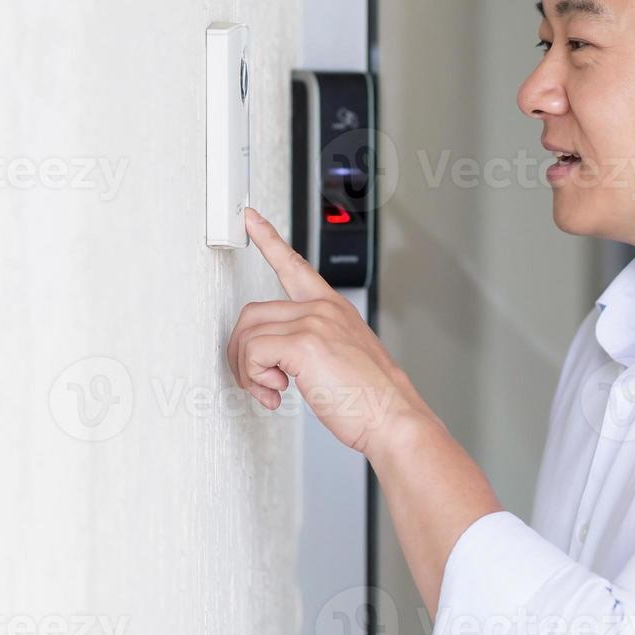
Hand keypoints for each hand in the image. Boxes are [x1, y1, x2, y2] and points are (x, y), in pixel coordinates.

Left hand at [226, 206, 428, 455]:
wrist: (392, 416)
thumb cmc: (371, 397)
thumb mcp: (344, 358)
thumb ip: (313, 344)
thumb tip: (274, 360)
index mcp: (333, 309)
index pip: (295, 266)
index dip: (269, 240)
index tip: (251, 218)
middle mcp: (323, 309)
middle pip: (252, 314)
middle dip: (242, 353)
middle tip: (259, 381)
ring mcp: (314, 322)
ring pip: (248, 335)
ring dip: (248, 371)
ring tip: (272, 391)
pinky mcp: (303, 342)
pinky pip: (252, 354)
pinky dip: (255, 379)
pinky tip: (278, 393)